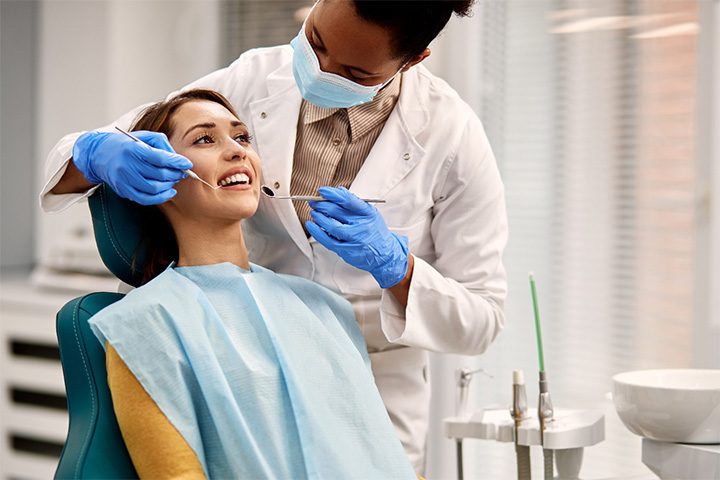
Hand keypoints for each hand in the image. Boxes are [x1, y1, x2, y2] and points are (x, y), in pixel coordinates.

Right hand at [72, 131, 192, 204]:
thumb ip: (162, 144)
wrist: (100, 154)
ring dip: (169, 186)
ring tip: (174, 180)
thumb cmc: (126, 144)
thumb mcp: (144, 137)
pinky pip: (145, 199)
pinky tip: (168, 192)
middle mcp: (127, 165)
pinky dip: (160, 198)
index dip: (176, 162)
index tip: (187, 164)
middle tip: (182, 172)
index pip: (160, 158)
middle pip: (159, 174)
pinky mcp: (123, 190)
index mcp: (133, 149)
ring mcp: (124, 180)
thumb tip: (177, 158)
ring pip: (154, 189)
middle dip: (175, 174)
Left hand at [306, 186, 408, 287]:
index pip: (348, 200)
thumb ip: (354, 203)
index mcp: (367, 213)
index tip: (322, 191)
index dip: (332, 194)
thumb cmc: (374, 230)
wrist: (384, 254)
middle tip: (313, 202)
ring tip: (314, 212)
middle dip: (321, 205)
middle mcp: (361, 226)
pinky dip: (317, 232)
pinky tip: (311, 225)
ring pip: (331, 226)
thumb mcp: (370, 213)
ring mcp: (353, 240)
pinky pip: (328, 240)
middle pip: (336, 212)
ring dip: (319, 217)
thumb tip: (338, 191)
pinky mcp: (346, 251)